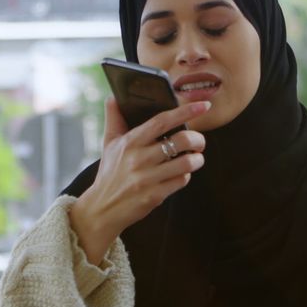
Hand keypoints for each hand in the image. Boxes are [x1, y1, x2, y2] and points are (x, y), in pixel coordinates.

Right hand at [68, 98, 208, 262]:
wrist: (102, 209)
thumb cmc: (110, 173)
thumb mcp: (108, 144)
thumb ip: (114, 119)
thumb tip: (113, 97)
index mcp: (130, 142)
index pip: (162, 121)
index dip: (186, 111)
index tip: (203, 106)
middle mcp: (139, 159)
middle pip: (181, 141)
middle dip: (198, 139)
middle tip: (199, 141)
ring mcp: (147, 178)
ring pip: (187, 163)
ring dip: (197, 159)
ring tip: (195, 158)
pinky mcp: (154, 196)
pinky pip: (181, 181)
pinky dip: (185, 176)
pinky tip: (180, 174)